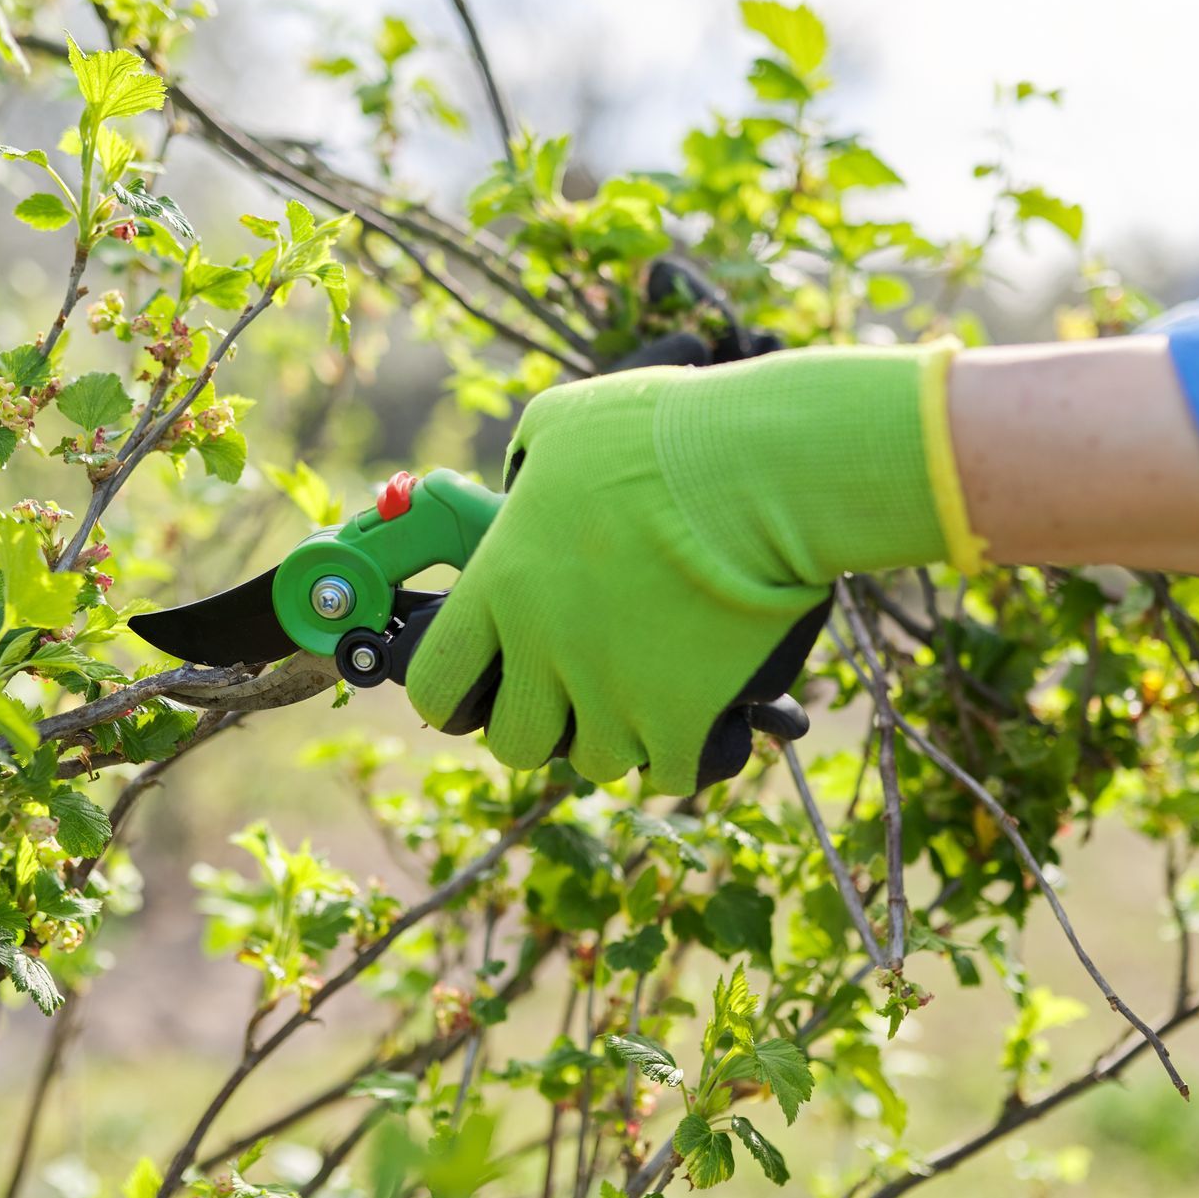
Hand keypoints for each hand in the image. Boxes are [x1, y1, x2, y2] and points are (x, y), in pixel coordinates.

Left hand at [405, 345, 981, 792]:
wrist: (762, 470)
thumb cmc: (662, 431)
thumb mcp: (562, 425)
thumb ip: (526, 470)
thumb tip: (522, 485)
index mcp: (501, 585)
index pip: (435, 686)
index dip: (456, 693)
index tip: (485, 683)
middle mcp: (545, 650)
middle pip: (515, 743)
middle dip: (543, 723)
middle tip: (575, 691)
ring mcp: (613, 693)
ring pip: (595, 762)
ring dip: (618, 733)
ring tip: (645, 690)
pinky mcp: (682, 719)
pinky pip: (669, 772)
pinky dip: (680, 752)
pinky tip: (693, 714)